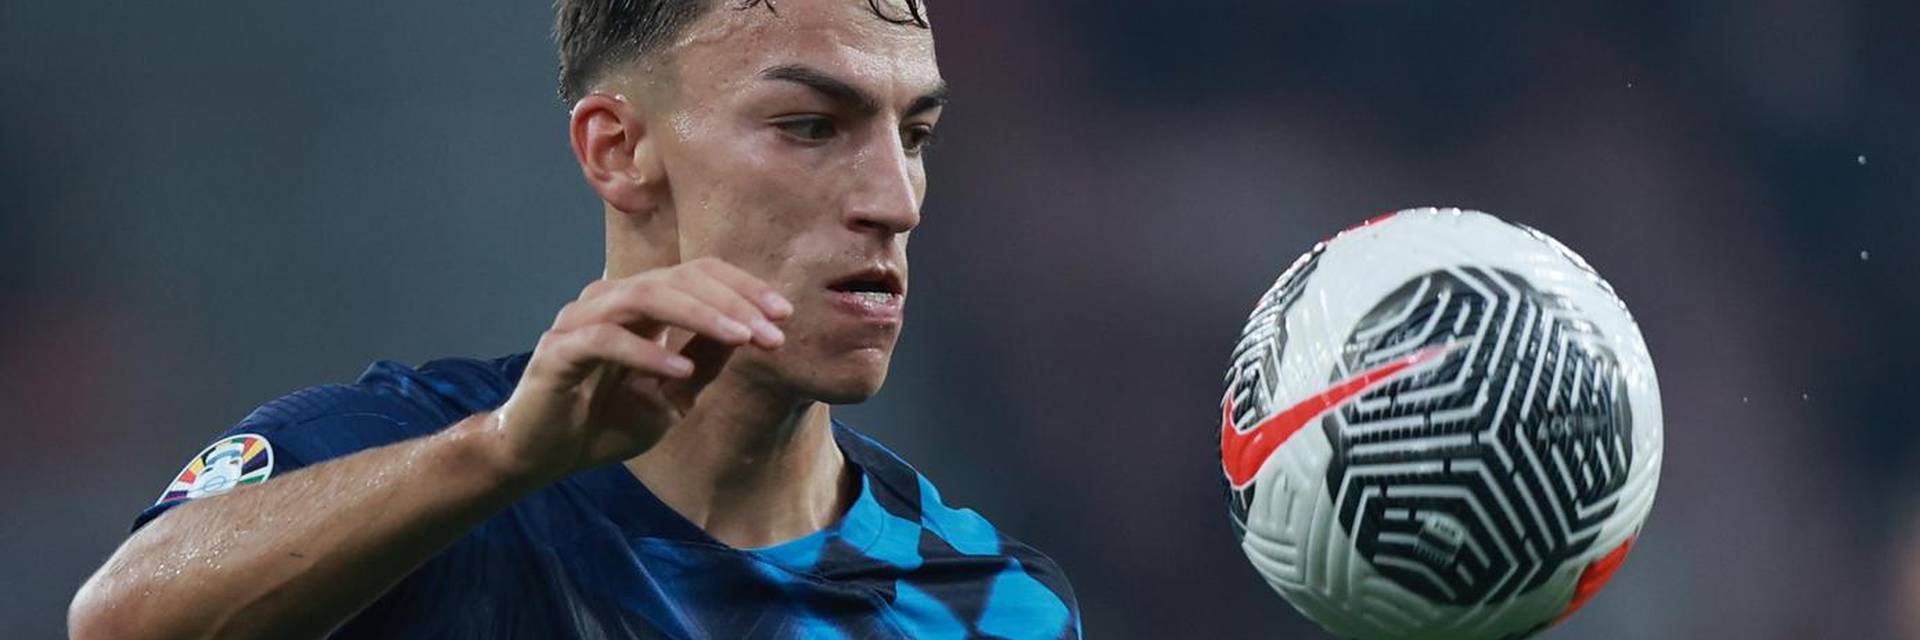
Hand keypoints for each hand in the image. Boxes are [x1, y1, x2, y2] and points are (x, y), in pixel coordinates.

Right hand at [488, 257, 792, 482]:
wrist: (542, 456)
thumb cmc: (604, 423)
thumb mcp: (672, 395)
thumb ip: (704, 361)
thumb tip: (749, 331)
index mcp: (639, 305)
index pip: (697, 274)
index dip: (743, 287)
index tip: (785, 315)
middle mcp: (610, 300)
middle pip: (679, 277)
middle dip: (734, 301)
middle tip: (772, 331)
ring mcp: (582, 320)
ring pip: (646, 296)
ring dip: (701, 315)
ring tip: (741, 337)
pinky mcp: (559, 350)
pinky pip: (608, 339)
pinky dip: (649, 352)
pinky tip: (681, 370)